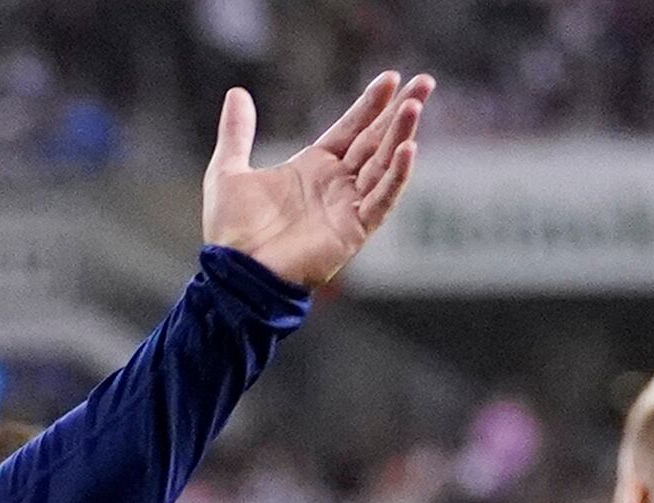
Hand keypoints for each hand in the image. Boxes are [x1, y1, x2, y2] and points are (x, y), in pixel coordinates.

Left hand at [200, 72, 434, 289]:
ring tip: (414, 107)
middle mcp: (336, 185)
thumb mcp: (228, 171)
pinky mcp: (353, 231)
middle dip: (401, 112)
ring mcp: (347, 207)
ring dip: (400, 136)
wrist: (235, 273)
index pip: (352, 128)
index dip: (371, 104)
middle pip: (376, 141)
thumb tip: (236, 93)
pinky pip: (381, 201)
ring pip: (383, 166)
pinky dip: (396, 177)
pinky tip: (409, 150)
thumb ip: (237, 132)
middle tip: (425, 83)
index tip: (392, 77)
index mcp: (314, 167)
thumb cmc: (231, 232)